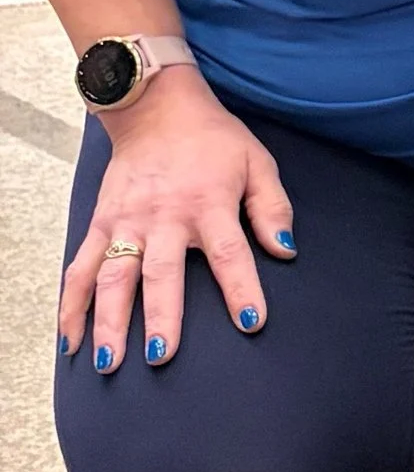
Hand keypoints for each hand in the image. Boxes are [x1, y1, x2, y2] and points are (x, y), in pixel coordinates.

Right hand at [59, 70, 295, 371]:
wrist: (156, 108)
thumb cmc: (214, 140)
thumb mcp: (257, 163)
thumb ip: (273, 208)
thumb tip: (286, 250)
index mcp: (209, 204)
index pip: (230, 253)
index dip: (241, 288)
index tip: (250, 322)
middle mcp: (163, 216)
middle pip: (161, 273)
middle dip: (161, 316)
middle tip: (162, 356)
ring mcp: (125, 222)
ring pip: (112, 277)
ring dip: (108, 321)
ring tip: (107, 363)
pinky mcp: (100, 223)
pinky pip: (81, 267)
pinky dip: (72, 304)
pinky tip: (70, 338)